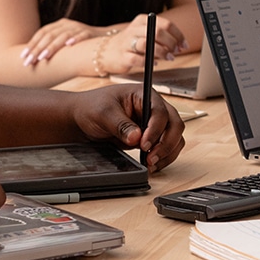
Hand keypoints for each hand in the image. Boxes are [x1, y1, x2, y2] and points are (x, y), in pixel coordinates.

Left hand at [22, 18, 101, 66]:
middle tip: (29, 61)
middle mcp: (68, 24)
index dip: (32, 44)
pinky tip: (69, 45)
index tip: (23, 57)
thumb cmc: (82, 45)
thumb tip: (33, 59)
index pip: (42, 33)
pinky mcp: (91, 33)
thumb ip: (53, 47)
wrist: (106, 40)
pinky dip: (76, 39)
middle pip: (50, 35)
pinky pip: (83, 35)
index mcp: (60, 25)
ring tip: (43, 57)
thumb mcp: (66, 43)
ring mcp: (80, 27)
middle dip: (38, 49)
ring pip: (63, 36)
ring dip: (52, 47)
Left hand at [68, 84, 185, 170]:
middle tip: (151, 157)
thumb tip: (137, 137)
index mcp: (144, 94)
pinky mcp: (152, 136)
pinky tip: (152, 165)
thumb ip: (120, 125)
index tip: (144, 144)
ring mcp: (154, 123)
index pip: (160, 111)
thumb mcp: (103, 113)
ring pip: (175, 137)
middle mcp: (153, 107)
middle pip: (175, 124)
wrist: (83, 118)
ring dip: (167, 152)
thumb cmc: (92, 107)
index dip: (155, 129)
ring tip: (151, 164)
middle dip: (166, 143)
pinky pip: (168, 147)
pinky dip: (164, 157)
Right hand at [98, 16, 188, 75]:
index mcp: (142, 20)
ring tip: (169, 58)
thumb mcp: (145, 33)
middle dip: (171, 43)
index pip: (165, 24)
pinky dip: (149, 62)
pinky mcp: (122, 56)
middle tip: (175, 52)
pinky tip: (153, 64)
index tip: (184, 45)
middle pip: (157, 32)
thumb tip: (180, 44)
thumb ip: (161, 36)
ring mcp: (127, 42)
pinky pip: (138, 59)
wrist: (107, 52)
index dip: (178, 36)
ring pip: (147, 44)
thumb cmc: (131, 43)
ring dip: (162, 52)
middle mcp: (134, 29)